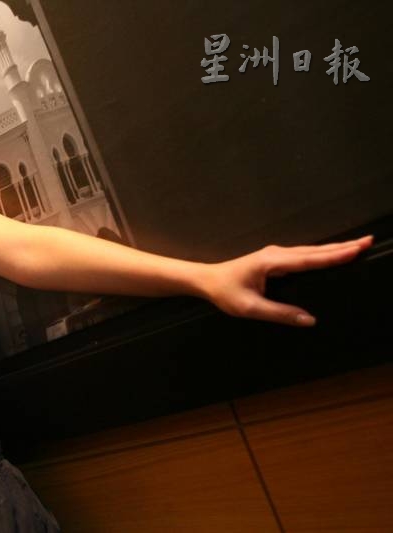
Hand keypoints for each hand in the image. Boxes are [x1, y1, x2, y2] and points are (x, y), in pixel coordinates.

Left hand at [203, 235, 372, 325]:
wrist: (206, 280)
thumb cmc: (225, 293)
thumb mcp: (250, 308)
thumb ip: (279, 313)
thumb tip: (309, 320)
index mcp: (272, 262)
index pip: (309, 259)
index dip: (334, 255)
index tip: (356, 249)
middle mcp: (276, 254)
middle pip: (315, 250)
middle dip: (342, 246)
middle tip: (369, 241)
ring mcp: (276, 254)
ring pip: (311, 250)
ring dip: (334, 248)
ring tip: (358, 245)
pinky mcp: (275, 258)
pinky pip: (304, 254)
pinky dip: (321, 253)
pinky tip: (331, 253)